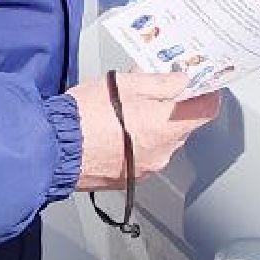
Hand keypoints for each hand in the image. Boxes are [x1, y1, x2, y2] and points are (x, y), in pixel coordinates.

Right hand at [67, 72, 220, 191]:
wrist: (53, 149)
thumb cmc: (85, 114)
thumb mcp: (124, 83)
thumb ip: (160, 82)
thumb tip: (182, 81)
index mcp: (166, 127)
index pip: (206, 110)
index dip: (206, 93)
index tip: (199, 83)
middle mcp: (162, 152)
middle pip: (183, 127)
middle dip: (173, 108)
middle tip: (154, 90)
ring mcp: (147, 168)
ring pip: (163, 142)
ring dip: (154, 126)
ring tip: (127, 110)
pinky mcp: (130, 179)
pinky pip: (144, 156)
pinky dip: (138, 143)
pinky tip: (117, 131)